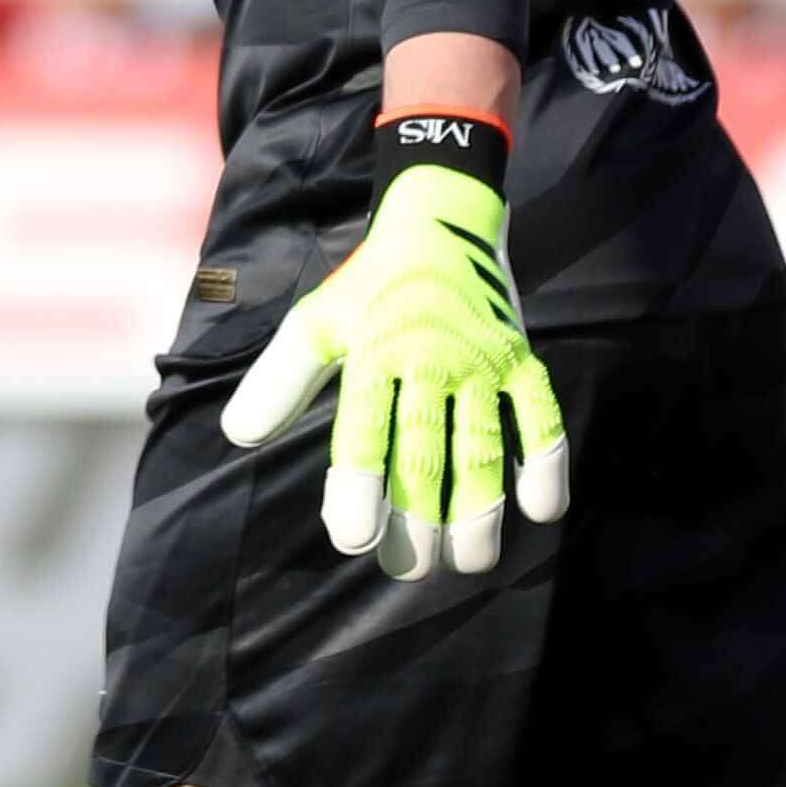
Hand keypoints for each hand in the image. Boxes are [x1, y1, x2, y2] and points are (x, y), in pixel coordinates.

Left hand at [224, 163, 570, 578]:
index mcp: (374, 350)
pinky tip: (543, 510)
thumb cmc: (369, 285)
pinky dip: (547, 460)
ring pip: (483, 445)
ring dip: (479, 508)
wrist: (441, 218)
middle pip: (425, 449)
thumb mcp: (316, 321)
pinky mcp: (520, 357)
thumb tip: (238, 436)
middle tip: (409, 568)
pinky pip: (540, 414)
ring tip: (469, 562)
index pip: (366, 427)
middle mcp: (430, 358)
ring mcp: (481, 360)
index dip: (360, 484)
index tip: (356, 538)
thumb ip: (279, 379)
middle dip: (419, 516)